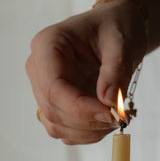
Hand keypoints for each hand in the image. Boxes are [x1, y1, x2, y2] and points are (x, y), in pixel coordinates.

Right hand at [26, 0, 146, 143]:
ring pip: (56, 124)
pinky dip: (87, 133)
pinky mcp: (53, 103)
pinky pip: (64, 129)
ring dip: (88, 131)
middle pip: (53, 109)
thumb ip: (115, 71)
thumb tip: (108, 103)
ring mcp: (43, 87)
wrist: (114, 29)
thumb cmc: (115, 28)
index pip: (53, 88)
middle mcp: (38, 68)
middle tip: (120, 118)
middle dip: (88, 122)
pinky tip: (106, 120)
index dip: (80, 108)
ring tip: (116, 117)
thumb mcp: (121, 44)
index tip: (111, 114)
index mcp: (47, 45)